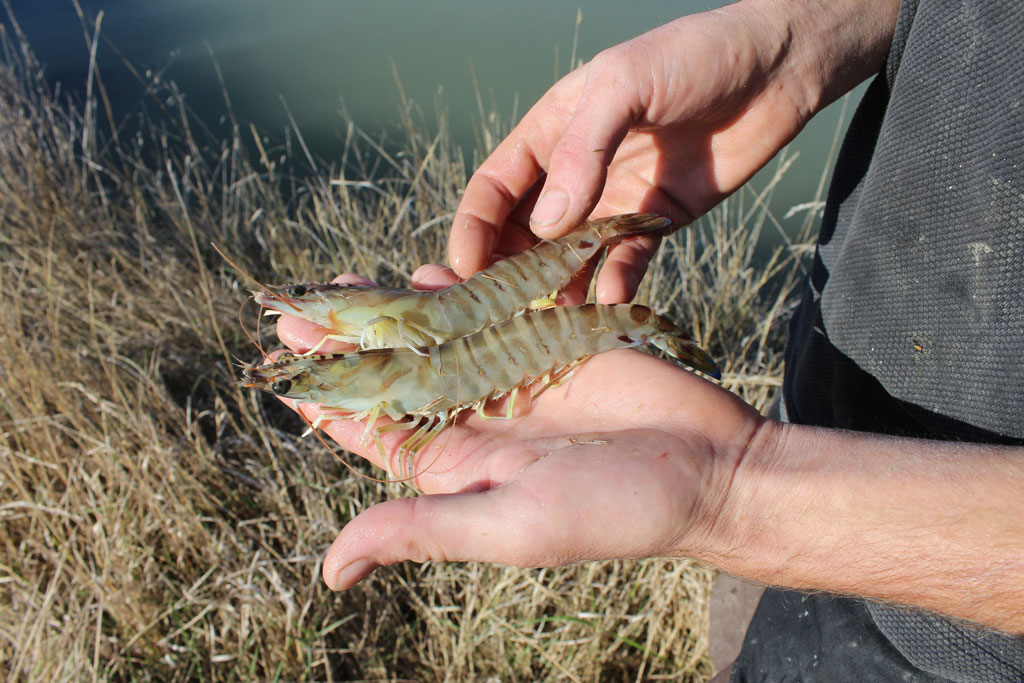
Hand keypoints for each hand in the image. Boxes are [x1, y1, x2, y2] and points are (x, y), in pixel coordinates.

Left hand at [272, 271, 762, 589]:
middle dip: (346, 345)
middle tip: (293, 309)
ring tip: (344, 283)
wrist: (709, 468)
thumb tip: (330, 570)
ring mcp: (516, 379)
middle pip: (395, 375)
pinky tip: (425, 273)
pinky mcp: (554, 345)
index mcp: (457, 467)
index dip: (325, 400)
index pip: (373, 430)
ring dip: (392, 313)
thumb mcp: (509, 525)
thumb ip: (420, 532)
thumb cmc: (614, 508)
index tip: (279, 366)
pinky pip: (495, 313)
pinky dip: (460, 292)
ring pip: (439, 338)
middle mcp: (479, 421)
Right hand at [448, 0, 898, 301]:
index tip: (464, 273)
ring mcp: (613, 202)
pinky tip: (606, 310)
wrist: (775, 68)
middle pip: (522, 233)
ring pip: (568, 257)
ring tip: (546, 326)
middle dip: (507, 272)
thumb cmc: (692, 56)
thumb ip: (581, 151)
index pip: (494, 189)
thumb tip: (544, 226)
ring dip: (555, 290)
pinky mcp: (655, 225)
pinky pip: (623, 265)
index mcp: (551, 133)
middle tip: (498, 315)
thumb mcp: (624, 85)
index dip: (474, 230)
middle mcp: (575, 174)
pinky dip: (612, 288)